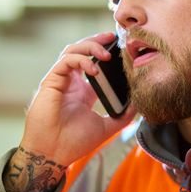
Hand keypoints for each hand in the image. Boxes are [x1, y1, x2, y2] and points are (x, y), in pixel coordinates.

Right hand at [3, 32, 135, 191]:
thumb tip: (140, 105)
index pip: (94, 63)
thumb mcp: (106, 127)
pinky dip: (81, 61)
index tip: (122, 48)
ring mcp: (60, 81)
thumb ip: (122, 116)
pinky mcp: (50, 82)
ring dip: (90, 46)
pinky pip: (65, 62)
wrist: (54, 154)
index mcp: (83, 91)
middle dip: (97, 40)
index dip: (106, 52)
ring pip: (72, 51)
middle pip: (82, 50)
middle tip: (113, 37)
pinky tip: (95, 69)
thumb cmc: (74, 142)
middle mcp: (71, 82)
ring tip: (106, 53)